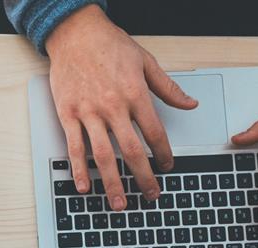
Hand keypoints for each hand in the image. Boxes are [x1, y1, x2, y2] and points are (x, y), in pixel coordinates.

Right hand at [45, 4, 197, 210]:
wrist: (75, 33)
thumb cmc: (109, 45)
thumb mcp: (145, 62)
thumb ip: (168, 88)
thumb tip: (190, 104)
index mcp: (135, 94)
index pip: (154, 132)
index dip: (164, 153)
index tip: (168, 166)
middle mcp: (112, 106)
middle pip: (132, 151)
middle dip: (143, 177)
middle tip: (151, 194)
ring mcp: (88, 112)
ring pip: (104, 155)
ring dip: (112, 183)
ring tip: (120, 203)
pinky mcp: (68, 114)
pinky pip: (74, 147)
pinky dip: (79, 169)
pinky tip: (85, 186)